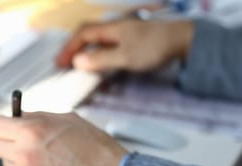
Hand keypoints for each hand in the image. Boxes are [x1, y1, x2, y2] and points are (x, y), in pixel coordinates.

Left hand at [0, 112, 126, 165]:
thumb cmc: (93, 147)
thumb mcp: (65, 119)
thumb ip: (37, 117)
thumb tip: (20, 117)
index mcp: (30, 131)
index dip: (3, 124)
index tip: (8, 125)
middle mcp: (24, 153)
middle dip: (6, 141)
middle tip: (21, 140)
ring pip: (6, 163)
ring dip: (16, 159)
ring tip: (39, 156)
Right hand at [55, 19, 193, 72]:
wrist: (183, 40)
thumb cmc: (154, 47)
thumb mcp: (125, 57)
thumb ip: (101, 59)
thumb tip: (77, 61)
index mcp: (111, 28)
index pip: (82, 35)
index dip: (68, 48)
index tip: (59, 62)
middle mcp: (115, 27)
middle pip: (87, 33)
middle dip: (72, 47)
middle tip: (63, 62)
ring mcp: (124, 32)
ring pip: (97, 37)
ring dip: (83, 49)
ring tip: (76, 62)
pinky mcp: (132, 38)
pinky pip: (106, 42)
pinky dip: (95, 50)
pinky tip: (98, 59)